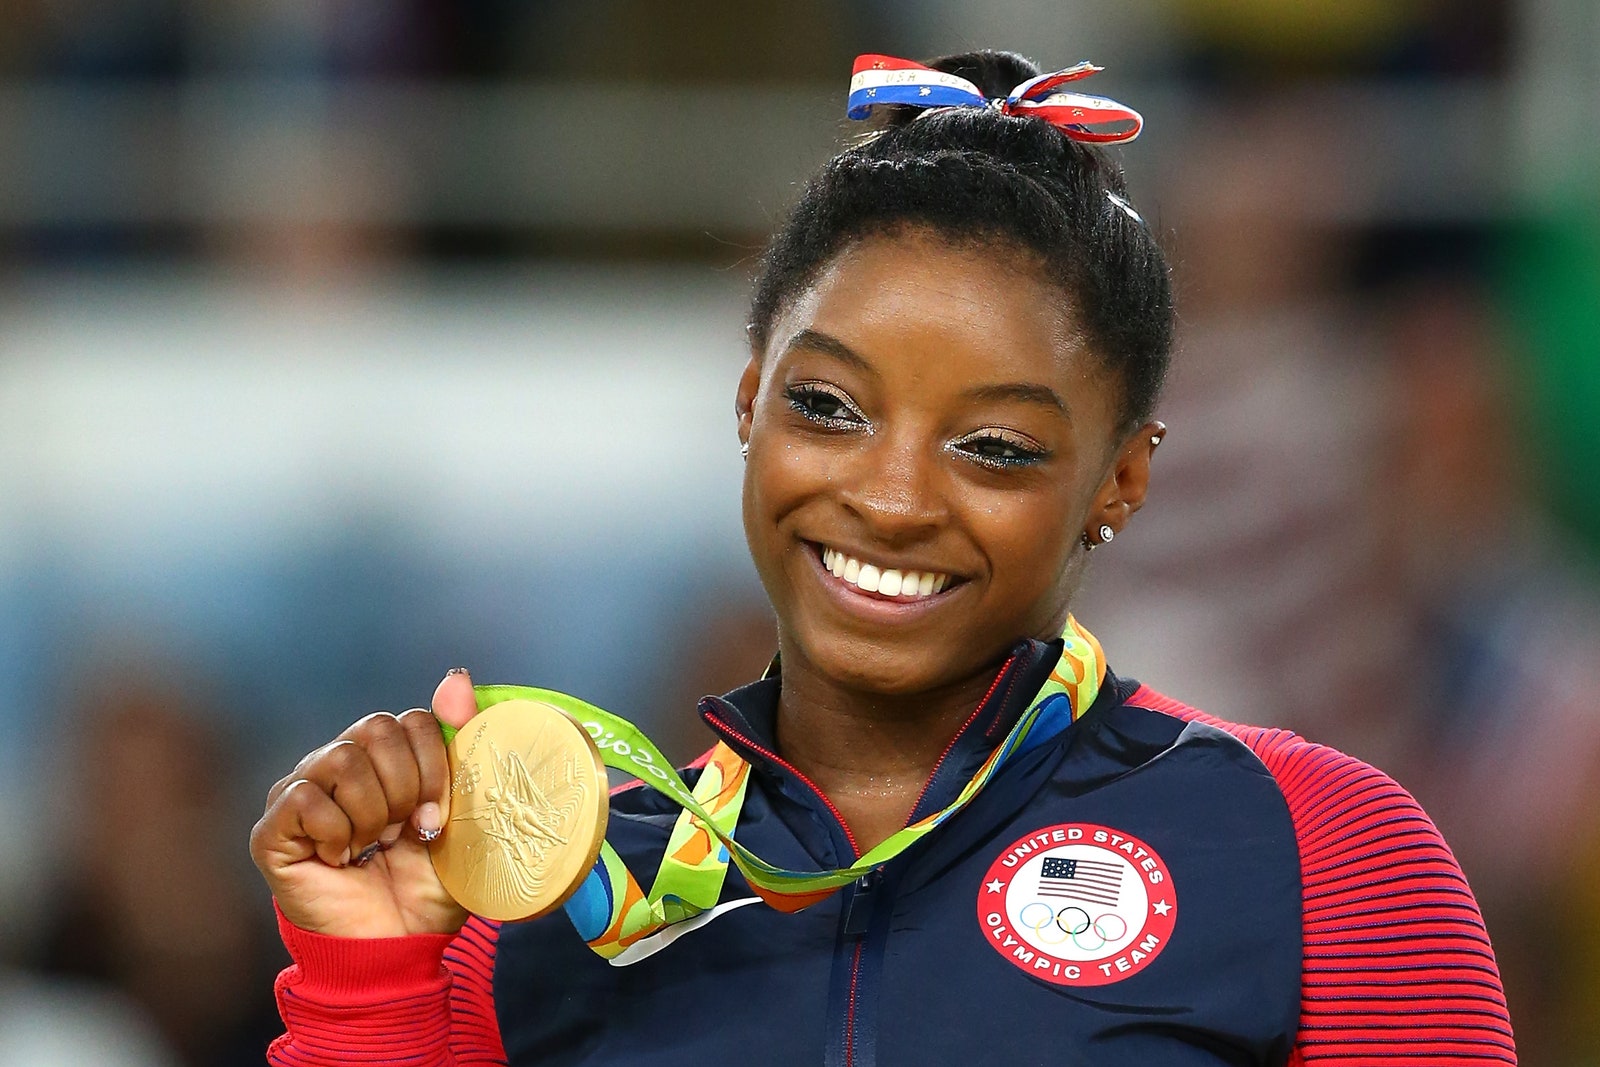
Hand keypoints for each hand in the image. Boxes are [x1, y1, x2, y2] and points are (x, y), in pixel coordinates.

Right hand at [250, 669, 478, 937]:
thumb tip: (455, 674)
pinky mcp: (272, 830)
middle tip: (406, 831)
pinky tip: (342, 860)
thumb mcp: (462, 813)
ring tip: (373, 847)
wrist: (397, 949)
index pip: (410, 720)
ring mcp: (300, 793)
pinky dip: (337, 833)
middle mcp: (336, 766)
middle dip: (406, 786)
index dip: (434, 766)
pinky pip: (305, 799)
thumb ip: (460, 743)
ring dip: (373, 812)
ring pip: (340, 759)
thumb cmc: (427, 886)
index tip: (437, 816)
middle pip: (375, 728)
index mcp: (383, 758)